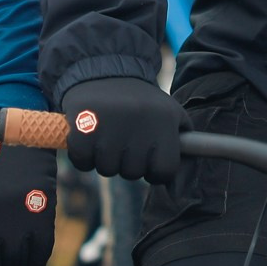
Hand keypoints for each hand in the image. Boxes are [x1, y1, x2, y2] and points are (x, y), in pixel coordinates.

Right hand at [58, 76, 187, 180]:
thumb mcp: (172, 118)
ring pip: (107, 169)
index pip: (165, 170)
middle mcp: (139, 123)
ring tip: (108, 135)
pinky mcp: (82, 127)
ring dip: (105, 159)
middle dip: (127, 162)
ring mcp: (109, 125)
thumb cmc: (143, 104)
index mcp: (164, 121)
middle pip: (132, 173)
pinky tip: (90, 138)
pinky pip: (82, 162)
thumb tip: (178, 195)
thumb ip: (184, 153)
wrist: (105, 70)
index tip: (148, 157)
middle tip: (125, 140)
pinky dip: (83, 156)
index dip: (155, 169)